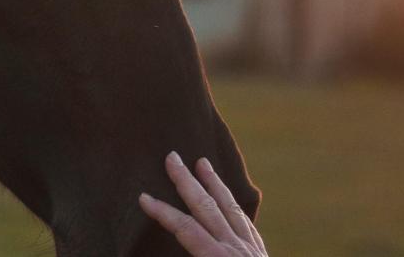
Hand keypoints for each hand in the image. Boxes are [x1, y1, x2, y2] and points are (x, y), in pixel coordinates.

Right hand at [139, 152, 267, 256]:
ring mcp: (251, 250)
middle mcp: (237, 249)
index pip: (186, 229)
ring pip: (231, 208)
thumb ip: (194, 255)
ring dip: (214, 184)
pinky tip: (229, 199)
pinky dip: (234, 206)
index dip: (163, 213)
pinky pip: (246, 223)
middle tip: (172, 157)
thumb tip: (173, 241)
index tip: (142, 197)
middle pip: (207, 208)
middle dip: (187, 182)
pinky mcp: (260, 255)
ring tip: (202, 163)